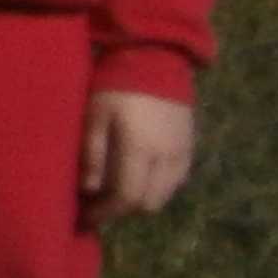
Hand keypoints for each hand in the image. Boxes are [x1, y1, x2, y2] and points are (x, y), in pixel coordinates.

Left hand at [81, 88, 194, 224]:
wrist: (155, 61)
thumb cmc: (115, 86)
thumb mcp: (95, 116)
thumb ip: (92, 154)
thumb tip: (90, 190)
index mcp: (141, 150)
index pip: (128, 198)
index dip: (107, 213)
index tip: (87, 217)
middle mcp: (167, 158)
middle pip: (149, 203)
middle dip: (123, 209)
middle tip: (99, 203)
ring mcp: (183, 153)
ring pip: (165, 195)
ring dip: (141, 198)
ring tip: (117, 188)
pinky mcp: (190, 147)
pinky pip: (176, 180)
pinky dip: (157, 186)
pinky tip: (138, 174)